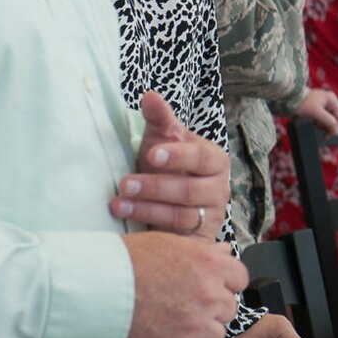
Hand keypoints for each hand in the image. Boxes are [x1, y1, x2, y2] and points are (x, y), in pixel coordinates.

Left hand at [113, 91, 231, 237]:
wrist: (169, 200)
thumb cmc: (165, 165)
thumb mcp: (162, 140)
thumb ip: (159, 118)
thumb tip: (149, 95)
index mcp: (215, 161)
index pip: (200, 158)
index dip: (177, 156)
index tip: (152, 154)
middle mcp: (219, 190)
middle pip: (190, 191)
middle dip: (155, 187)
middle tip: (124, 184)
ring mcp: (210, 217)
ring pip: (182, 216)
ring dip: (147, 210)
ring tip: (118, 205)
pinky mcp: (199, 241)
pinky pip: (179, 240)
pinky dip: (154, 233)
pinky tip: (132, 228)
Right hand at [120, 233, 248, 337]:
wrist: (93, 292)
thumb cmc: (125, 263)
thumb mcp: (168, 243)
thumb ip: (203, 251)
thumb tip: (225, 253)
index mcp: (210, 266)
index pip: (239, 278)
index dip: (225, 282)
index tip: (213, 286)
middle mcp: (209, 296)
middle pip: (229, 308)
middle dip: (212, 307)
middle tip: (186, 304)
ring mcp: (196, 326)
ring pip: (216, 334)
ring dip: (200, 330)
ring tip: (174, 322)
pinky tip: (164, 336)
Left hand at [294, 89, 337, 137]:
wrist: (288, 99)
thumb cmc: (302, 103)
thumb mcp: (317, 113)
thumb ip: (329, 122)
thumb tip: (336, 131)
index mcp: (332, 99)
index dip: (336, 127)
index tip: (328, 135)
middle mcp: (329, 101)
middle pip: (335, 118)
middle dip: (328, 126)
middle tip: (322, 131)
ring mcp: (324, 105)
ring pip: (329, 120)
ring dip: (323, 125)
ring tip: (315, 124)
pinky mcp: (318, 109)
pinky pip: (323, 119)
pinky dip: (319, 123)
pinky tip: (313, 123)